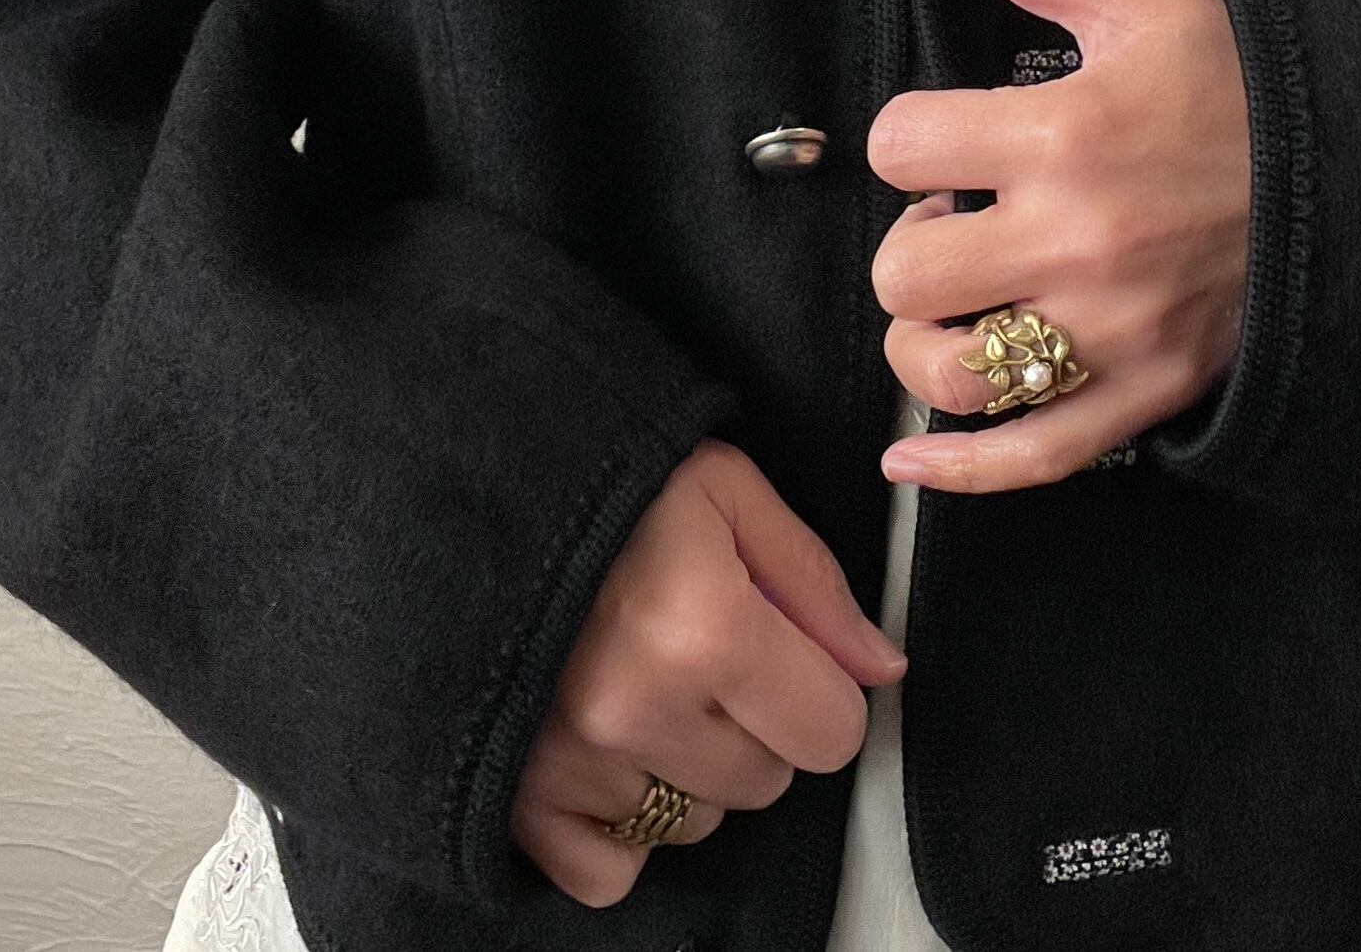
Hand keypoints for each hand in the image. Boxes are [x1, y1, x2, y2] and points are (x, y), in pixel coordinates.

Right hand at [513, 437, 905, 906]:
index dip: (820, 686)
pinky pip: (610, 873)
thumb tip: (880, 668)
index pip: (831, 731)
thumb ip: (813, 581)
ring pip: (695, 823)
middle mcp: (637, 709)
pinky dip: (618, 825)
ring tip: (645, 681)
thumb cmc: (613, 487)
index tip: (783, 648)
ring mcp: (572, 762)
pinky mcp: (520, 799)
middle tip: (703, 653)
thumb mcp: (729, 491)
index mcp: (705, 626)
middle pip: (767, 782)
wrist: (481, 493)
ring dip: (687, 766)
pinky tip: (610, 749)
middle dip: (756, 722)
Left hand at [866, 0, 1252, 494]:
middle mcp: (1079, 243)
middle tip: (961, 218)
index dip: (910, 137)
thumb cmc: (1241, 81)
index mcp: (1066, 135)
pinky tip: (913, 458)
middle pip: (906, 271)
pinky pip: (1028, 460)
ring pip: (948, 373)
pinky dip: (960, 470)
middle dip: (914, 240)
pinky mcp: (1144, 398)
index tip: (946, 137)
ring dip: (928, 339)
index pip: (901, 146)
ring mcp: (1111, 334)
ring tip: (964, 300)